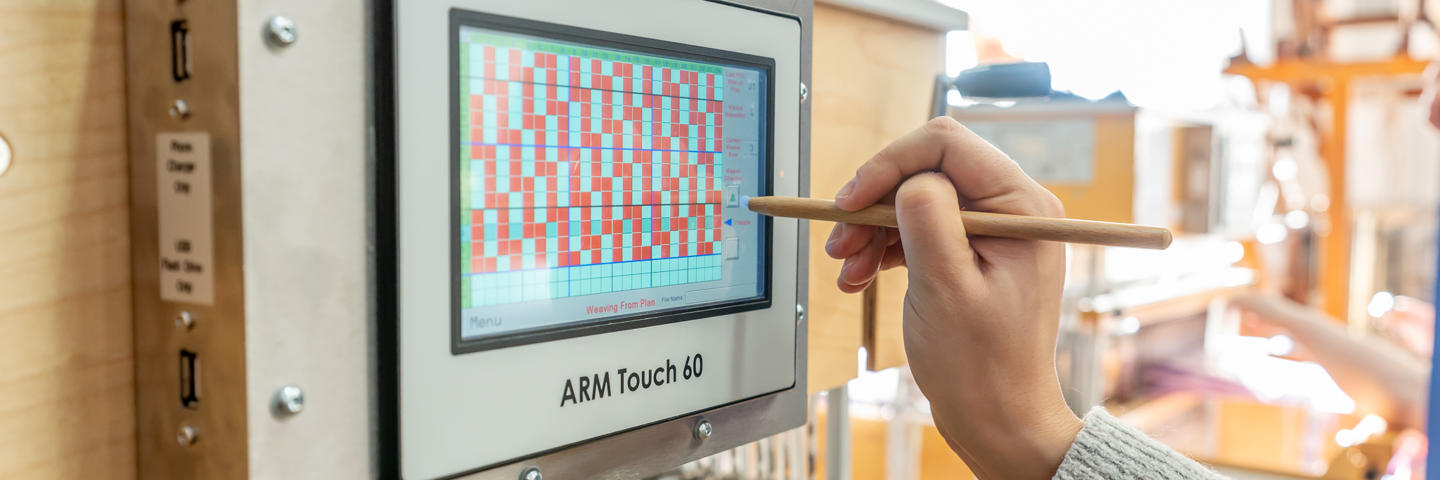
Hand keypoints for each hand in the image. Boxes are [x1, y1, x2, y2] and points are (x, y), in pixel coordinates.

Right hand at [825, 118, 1080, 478]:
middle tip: (838, 243)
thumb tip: (908, 179)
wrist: (997, 417)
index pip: (945, 146)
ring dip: (872, 229)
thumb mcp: (946, 286)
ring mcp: (991, 230)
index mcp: (1022, 206)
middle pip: (925, 171)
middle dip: (875, 203)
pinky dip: (884, 248)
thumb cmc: (981, 364)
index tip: (849, 202)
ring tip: (846, 271)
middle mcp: (1011, 208)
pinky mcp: (971, 252)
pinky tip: (860, 278)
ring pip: (914, 200)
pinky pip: (918, 228)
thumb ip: (927, 219)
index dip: (889, 165)